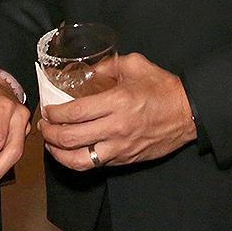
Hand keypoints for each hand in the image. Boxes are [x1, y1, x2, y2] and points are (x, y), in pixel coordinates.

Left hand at [38, 52, 196, 169]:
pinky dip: (76, 161)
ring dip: (57, 153)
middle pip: (70, 138)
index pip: (75, 113)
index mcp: (118, 102)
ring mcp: (120, 147)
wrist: (187, 112)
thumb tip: (83, 71)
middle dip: (49, 134)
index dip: (55, 113)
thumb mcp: (135, 65)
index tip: (48, 110)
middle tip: (43, 126)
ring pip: (78, 160)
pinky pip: (94, 165)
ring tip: (50, 144)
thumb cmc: (162, 87)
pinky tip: (69, 152)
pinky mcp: (124, 159)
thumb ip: (106, 65)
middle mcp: (116, 127)